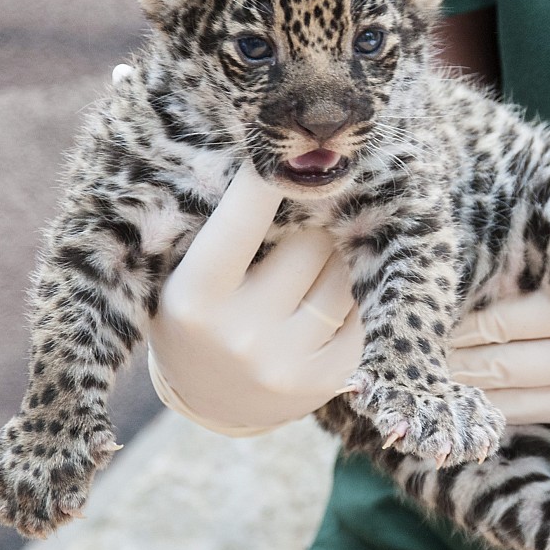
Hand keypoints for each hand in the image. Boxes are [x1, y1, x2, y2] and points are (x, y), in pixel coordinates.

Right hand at [146, 163, 361, 434]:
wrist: (213, 400)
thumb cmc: (201, 313)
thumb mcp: (185, 273)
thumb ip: (219, 224)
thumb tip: (275, 158)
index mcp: (195, 297)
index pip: (243, 217)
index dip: (269, 177)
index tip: (285, 148)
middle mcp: (241, 334)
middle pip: (310, 241)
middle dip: (311, 226)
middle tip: (299, 229)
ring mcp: (286, 362)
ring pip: (344, 273)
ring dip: (338, 259)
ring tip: (312, 269)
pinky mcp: (327, 380)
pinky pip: (364, 311)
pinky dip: (355, 296)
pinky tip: (332, 300)